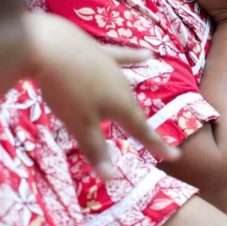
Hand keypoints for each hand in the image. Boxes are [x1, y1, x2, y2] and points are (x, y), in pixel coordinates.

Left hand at [26, 14, 179, 177]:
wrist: (50, 47)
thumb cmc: (66, 91)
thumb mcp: (80, 126)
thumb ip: (96, 150)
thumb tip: (111, 178)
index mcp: (121, 106)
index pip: (142, 131)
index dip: (157, 145)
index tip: (175, 155)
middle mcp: (122, 85)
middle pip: (132, 110)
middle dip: (140, 126)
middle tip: (151, 141)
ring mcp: (110, 67)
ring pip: (126, 87)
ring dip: (131, 100)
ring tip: (138, 112)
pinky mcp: (97, 51)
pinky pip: (120, 57)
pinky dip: (133, 57)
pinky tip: (147, 54)